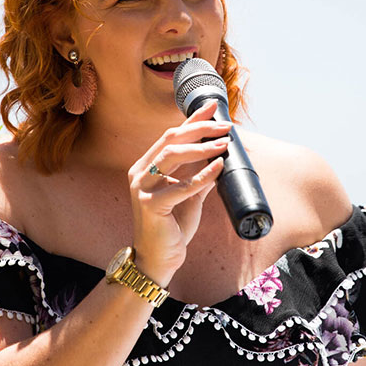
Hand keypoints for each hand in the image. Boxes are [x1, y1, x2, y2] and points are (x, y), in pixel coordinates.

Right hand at [128, 101, 228, 282]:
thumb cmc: (172, 228)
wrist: (159, 259)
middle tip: (226, 124)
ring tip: (225, 143)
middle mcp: (140, 173)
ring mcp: (142, 187)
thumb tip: (219, 157)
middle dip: (200, 128)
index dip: (192, 120)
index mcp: (146, 167)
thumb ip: (199, 177)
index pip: (171, 136)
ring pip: (172, 156)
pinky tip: (218, 167)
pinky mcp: (151, 204)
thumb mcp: (189, 197)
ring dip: (202, 147)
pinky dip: (203, 175)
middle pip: (171, 140)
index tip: (213, 107)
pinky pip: (181, 185)